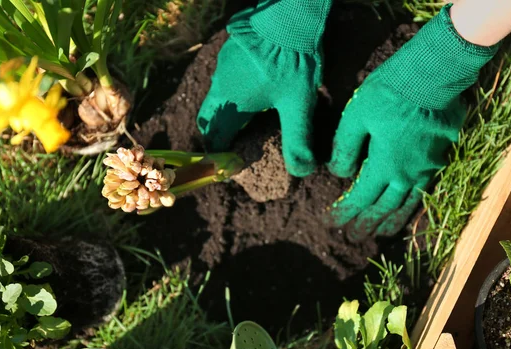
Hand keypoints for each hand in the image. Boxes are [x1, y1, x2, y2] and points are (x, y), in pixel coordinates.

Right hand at [197, 0, 331, 176]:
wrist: (289, 16)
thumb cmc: (293, 62)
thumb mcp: (300, 106)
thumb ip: (298, 141)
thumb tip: (302, 170)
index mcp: (232, 105)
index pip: (214, 139)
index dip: (220, 155)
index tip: (232, 163)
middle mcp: (220, 87)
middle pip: (208, 120)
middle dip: (217, 136)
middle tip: (236, 145)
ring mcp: (222, 67)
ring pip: (215, 99)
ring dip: (226, 114)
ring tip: (249, 121)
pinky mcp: (230, 53)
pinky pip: (224, 81)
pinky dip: (232, 94)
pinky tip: (255, 92)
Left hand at [327, 4, 497, 238]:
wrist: (435, 74)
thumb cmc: (391, 93)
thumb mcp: (356, 116)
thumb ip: (346, 148)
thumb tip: (339, 173)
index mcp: (384, 165)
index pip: (360, 198)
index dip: (346, 212)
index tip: (332, 223)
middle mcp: (406, 174)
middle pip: (384, 207)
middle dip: (367, 223)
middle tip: (355, 237)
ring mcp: (427, 168)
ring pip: (408, 203)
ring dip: (392, 221)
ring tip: (382, 234)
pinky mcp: (440, 157)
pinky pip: (426, 190)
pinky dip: (414, 204)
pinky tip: (410, 207)